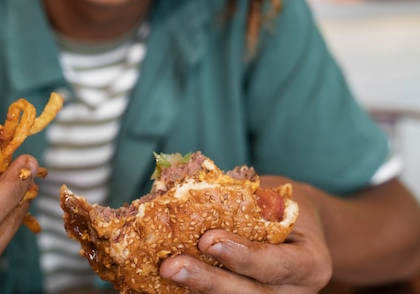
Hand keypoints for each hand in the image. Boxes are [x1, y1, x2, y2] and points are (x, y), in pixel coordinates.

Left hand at [159, 176, 332, 292]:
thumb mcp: (274, 197)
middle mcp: (294, 293)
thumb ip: (243, 199)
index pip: (276, 265)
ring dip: (195, 291)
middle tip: (171, 267)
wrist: (300, 229)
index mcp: (310, 262)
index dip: (241, 256)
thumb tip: (186, 189)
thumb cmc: (282, 205)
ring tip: (164, 275)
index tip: (207, 240)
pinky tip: (164, 286)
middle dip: (208, 282)